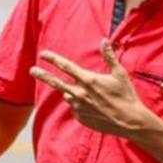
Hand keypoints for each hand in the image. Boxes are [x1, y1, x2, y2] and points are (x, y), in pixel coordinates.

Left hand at [30, 43, 162, 142]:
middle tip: (32, 70)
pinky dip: (81, 105)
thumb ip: (109, 57)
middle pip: (56, 82)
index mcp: (88, 80)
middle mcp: (80, 93)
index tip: (43, 54)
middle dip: (42, 75)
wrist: (129, 121)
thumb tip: (104, 40)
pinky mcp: (80, 118)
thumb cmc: (126, 95)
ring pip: (69, 95)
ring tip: (94, 96)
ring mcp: (78, 107)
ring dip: (74, 93)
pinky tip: (96, 107)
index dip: (53, 59)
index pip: (66, 66)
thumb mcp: (119, 74)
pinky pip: (76, 108)